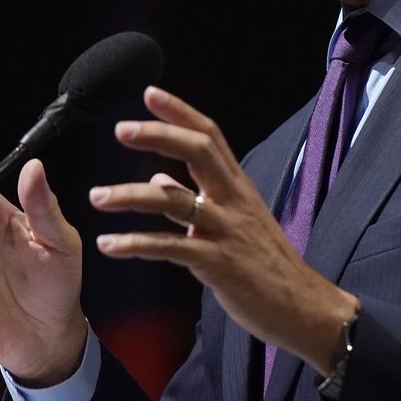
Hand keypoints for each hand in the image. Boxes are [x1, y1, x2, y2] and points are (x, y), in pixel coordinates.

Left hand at [90, 87, 357, 376]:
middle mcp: (234, 201)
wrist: (303, 307)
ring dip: (131, 195)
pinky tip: (110, 245)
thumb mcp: (237, 224)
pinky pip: (172, 247)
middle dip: (158, 135)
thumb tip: (160, 176)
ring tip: (97, 196)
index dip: (180, 112)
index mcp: (237, 188)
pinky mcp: (220, 264)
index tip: (150, 93)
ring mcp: (228, 230)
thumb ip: (197, 198)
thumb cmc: (268, 267)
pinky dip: (137, 244)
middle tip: (121, 130)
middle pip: (198, 151)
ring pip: (175, 200)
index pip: (210, 136)